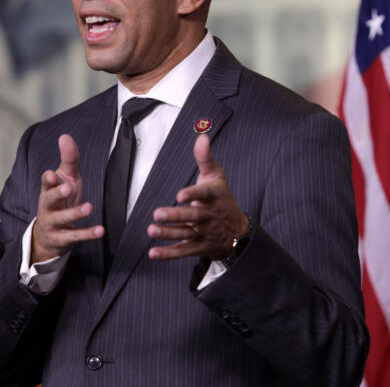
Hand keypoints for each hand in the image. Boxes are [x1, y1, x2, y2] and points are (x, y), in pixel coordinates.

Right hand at [31, 134, 103, 263]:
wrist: (48, 235)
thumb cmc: (60, 200)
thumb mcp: (66, 178)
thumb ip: (69, 159)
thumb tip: (65, 136)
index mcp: (48, 190)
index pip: (46, 183)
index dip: (49, 179)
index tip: (53, 173)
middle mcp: (48, 206)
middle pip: (49, 200)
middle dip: (57, 193)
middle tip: (69, 187)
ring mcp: (53, 223)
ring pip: (62, 219)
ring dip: (75, 213)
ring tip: (89, 207)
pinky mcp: (62, 238)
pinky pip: (75, 236)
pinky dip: (88, 233)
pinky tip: (101, 230)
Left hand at [147, 134, 248, 259]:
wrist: (238, 231)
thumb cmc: (222, 198)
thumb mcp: (217, 176)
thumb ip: (206, 158)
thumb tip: (202, 136)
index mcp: (214, 196)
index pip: (205, 195)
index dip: (193, 194)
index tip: (180, 195)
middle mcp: (210, 216)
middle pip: (193, 217)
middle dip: (176, 216)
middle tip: (157, 213)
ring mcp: (205, 233)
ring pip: (186, 234)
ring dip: (168, 234)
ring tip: (151, 230)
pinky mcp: (199, 247)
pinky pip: (183, 251)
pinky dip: (169, 254)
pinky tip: (153, 253)